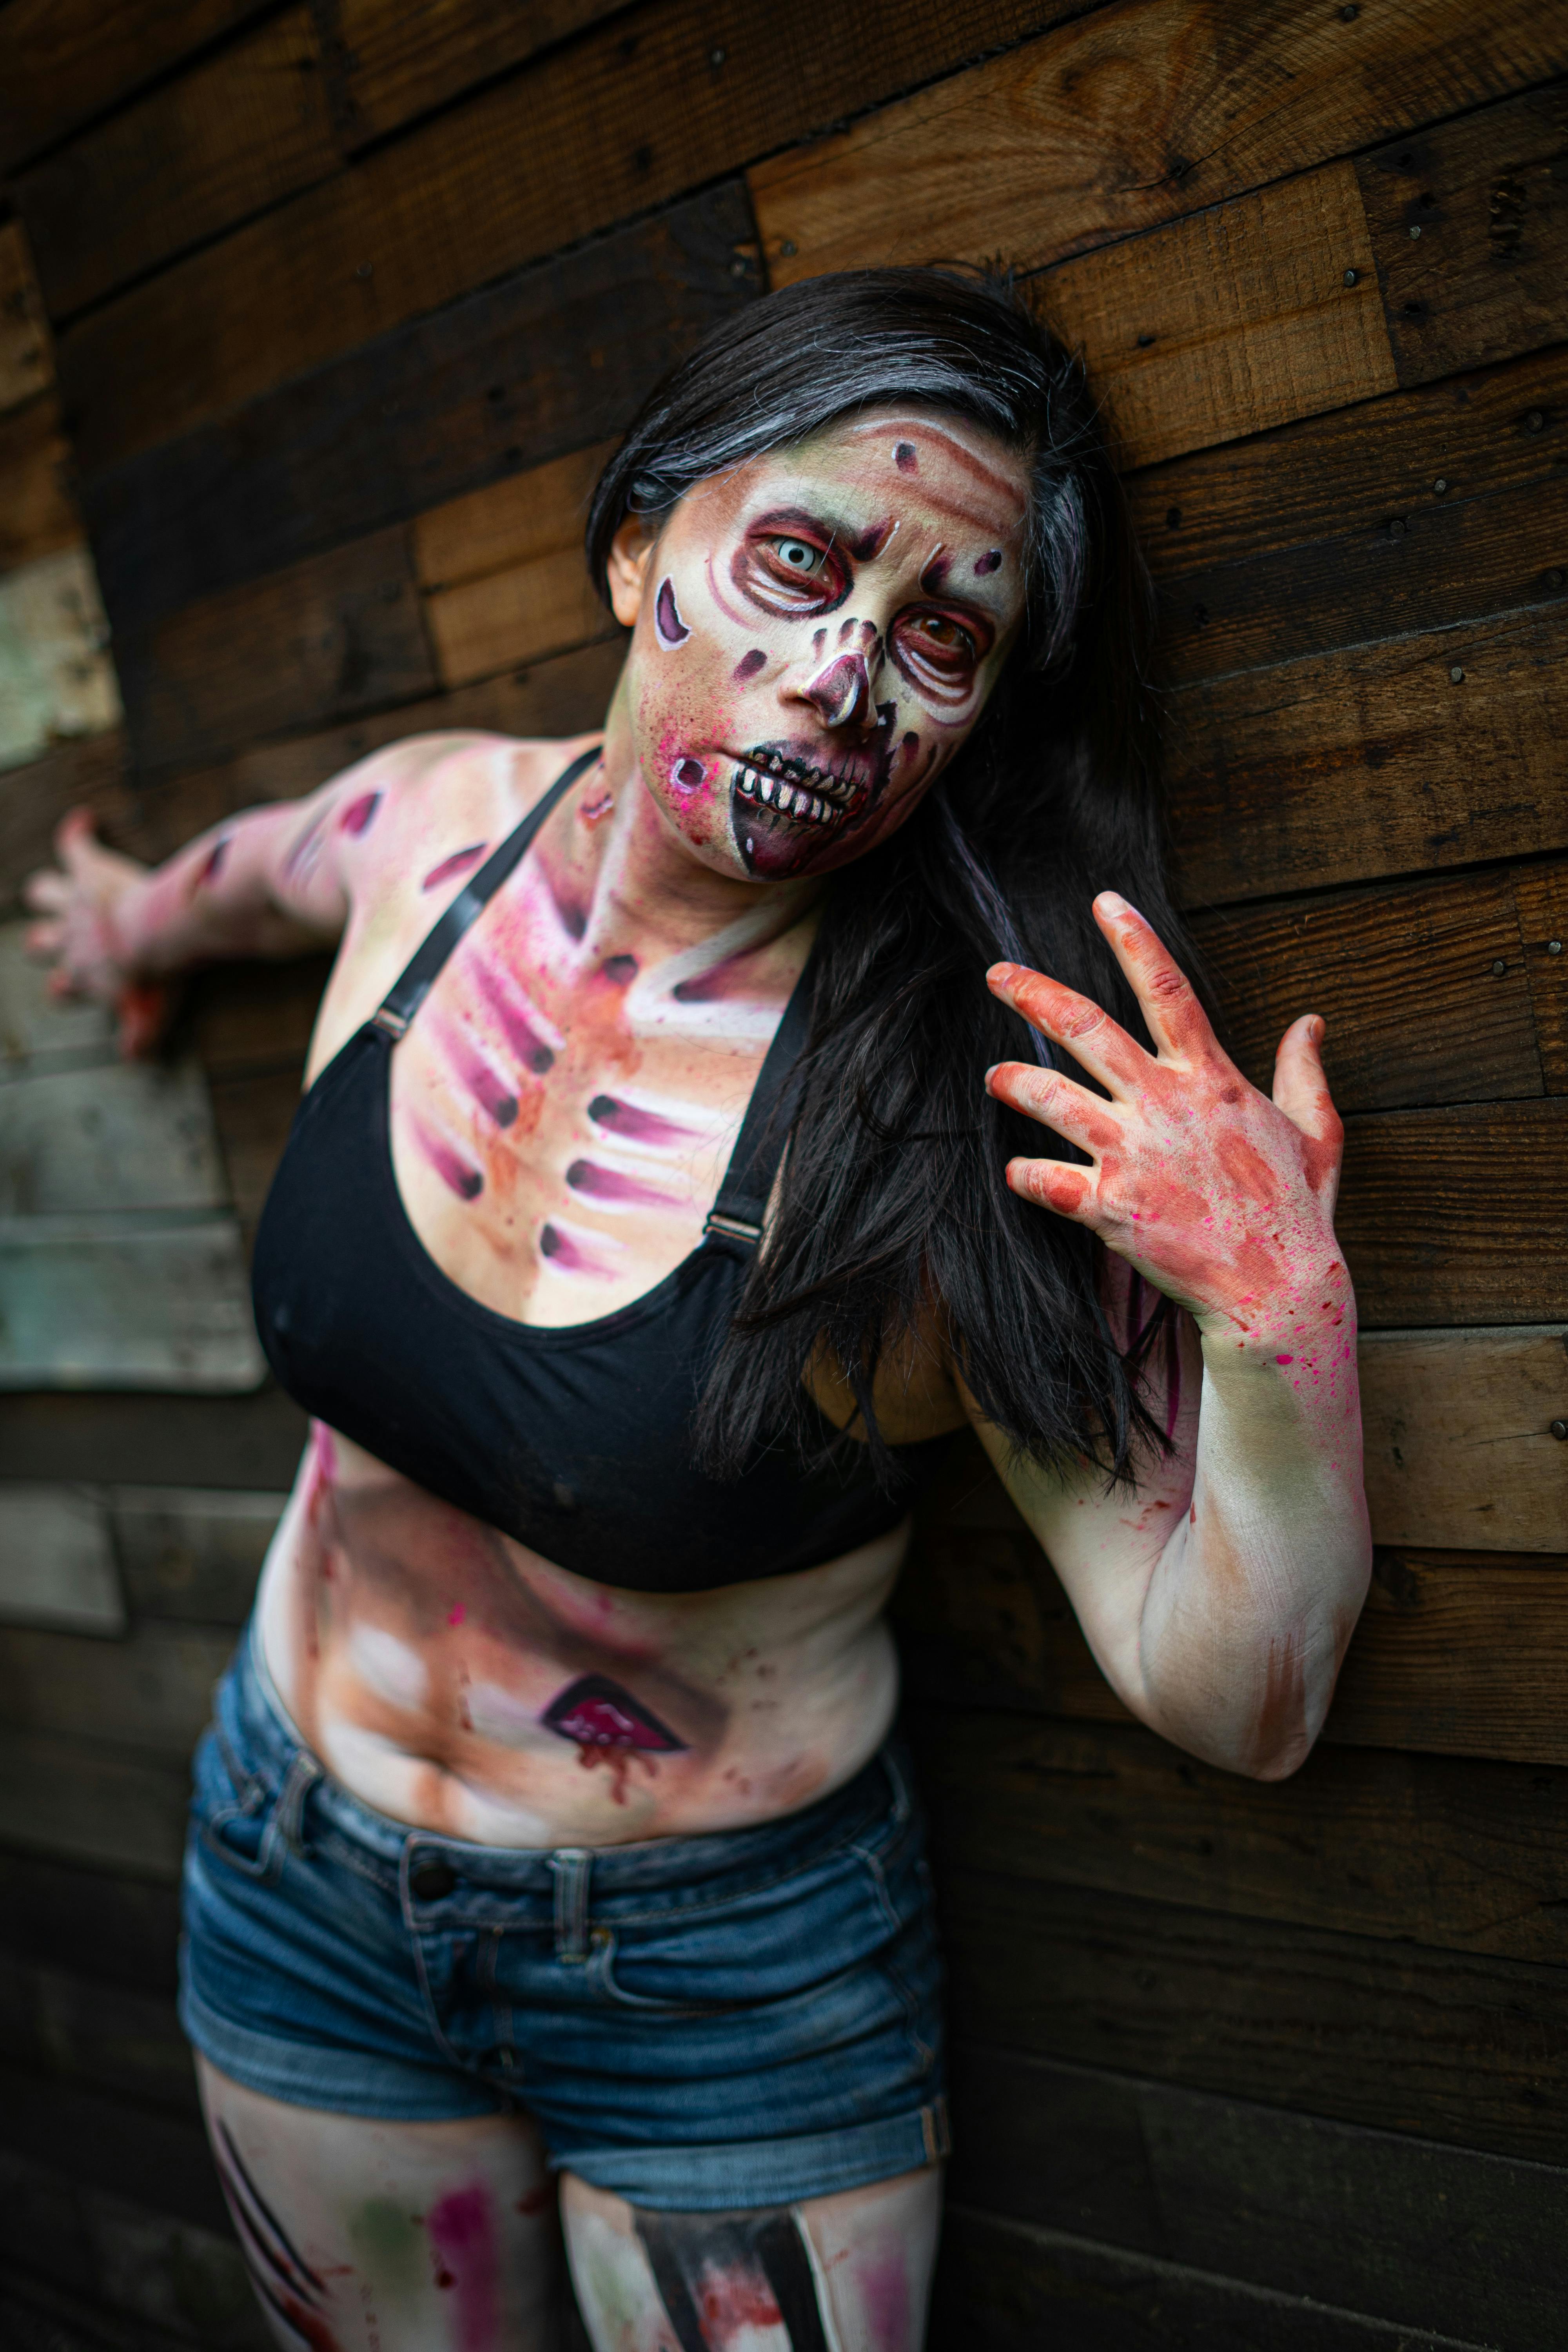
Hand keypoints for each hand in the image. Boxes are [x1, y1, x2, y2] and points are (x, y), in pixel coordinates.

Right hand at [24, 809, 170, 1056]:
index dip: (65, 987)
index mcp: (86, 973)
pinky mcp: (88, 872)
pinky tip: (83, 821)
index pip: (63, 987)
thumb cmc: (158, 973)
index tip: (69, 986)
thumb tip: (132, 1057)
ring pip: (43, 894)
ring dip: (45, 891)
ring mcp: (76, 904)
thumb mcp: (151, 1010)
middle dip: (43, 941)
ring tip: (52, 887)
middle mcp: (72, 939)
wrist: (158, 932)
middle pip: (40, 941)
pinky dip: (77, 834)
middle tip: (51, 937)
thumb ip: (140, 1032)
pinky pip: (75, 846)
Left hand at [985, 892, 1346, 1347]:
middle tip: (997, 974)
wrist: (1279, 1291)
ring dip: (1015, 1081)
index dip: (1133, 940)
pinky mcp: (1111, 1207)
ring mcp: (1134, 1155)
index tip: (1103, 902)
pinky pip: (1046, 1180)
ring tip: (995, 1076)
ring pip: (1052, 1097)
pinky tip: (1015, 1169)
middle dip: (1035, 994)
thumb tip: (1311, 1024)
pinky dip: (1024, 1173)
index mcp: (1210, 1080)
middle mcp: (1165, 1106)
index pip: (1168, 989)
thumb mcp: (1316, 1132)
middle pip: (1087, 1028)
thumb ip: (1304, 1073)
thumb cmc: (1297, 1212)